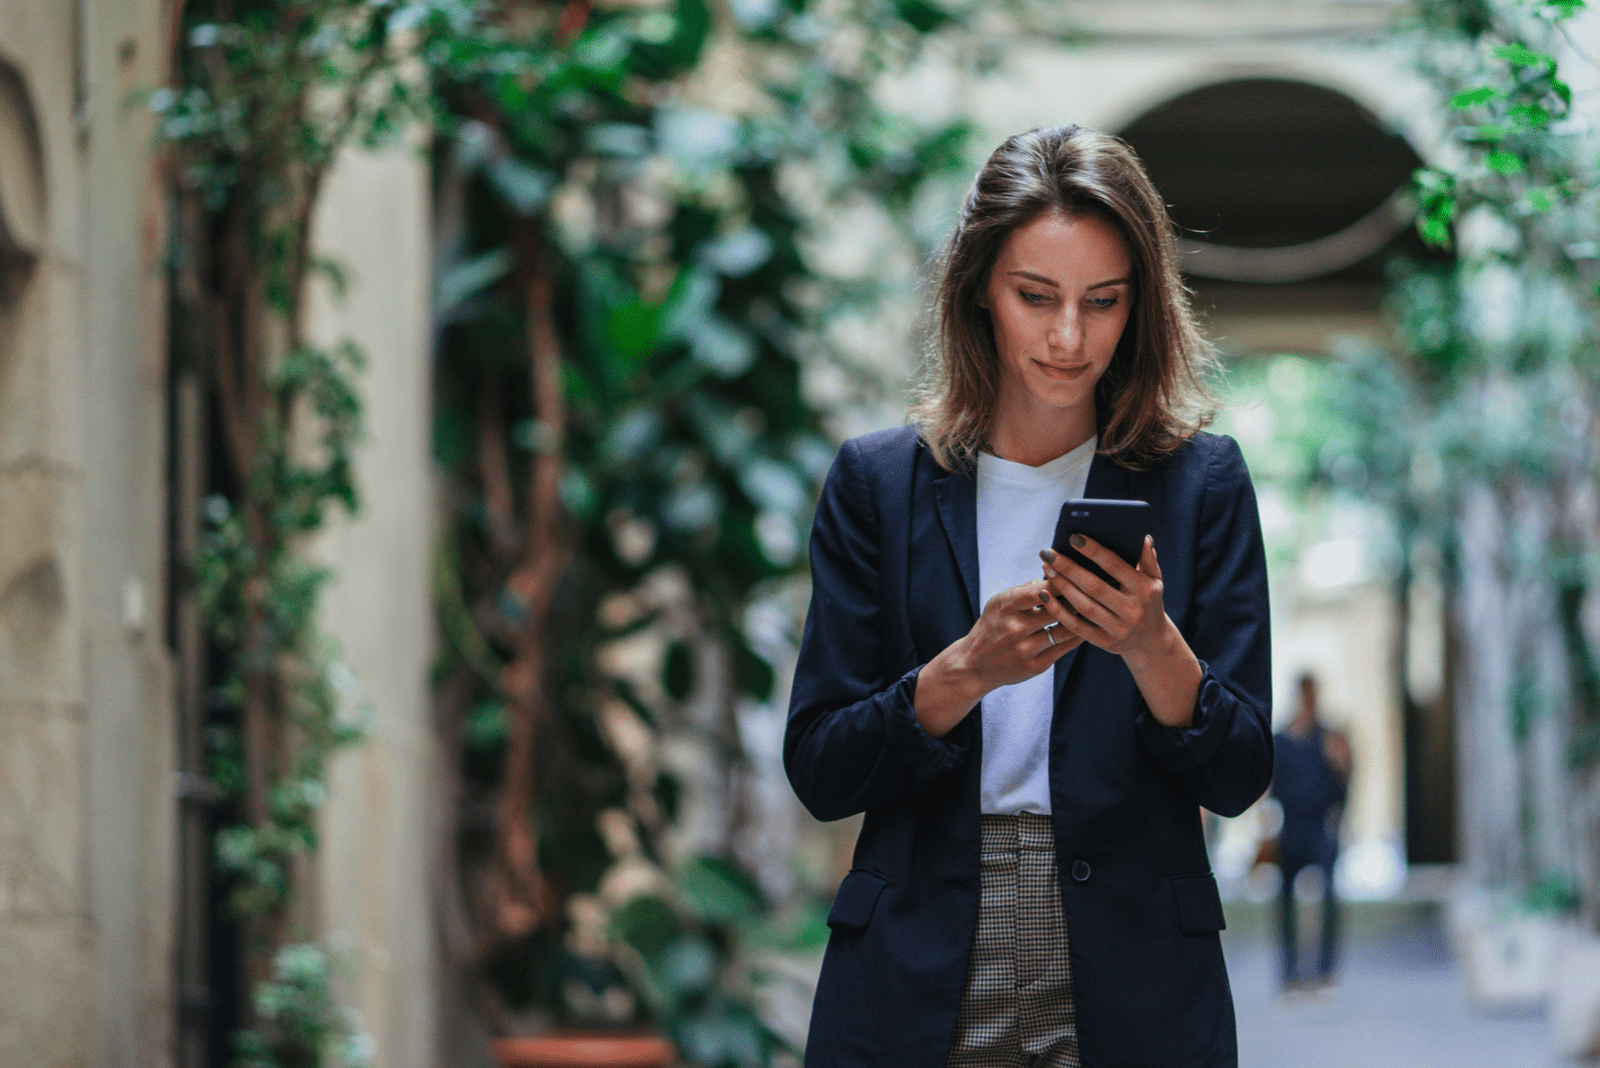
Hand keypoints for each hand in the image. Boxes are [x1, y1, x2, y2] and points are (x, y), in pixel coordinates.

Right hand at [913, 580, 1082, 736]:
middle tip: (1095, 591)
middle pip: (1056, 609)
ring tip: (1095, 609)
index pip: (1041, 590)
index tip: (1078, 575)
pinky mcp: (1035, 666)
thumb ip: (1024, 590)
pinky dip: (1078, 637)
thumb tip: (1053, 575)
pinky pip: (1064, 648)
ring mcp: (1025, 649)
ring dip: (1081, 619)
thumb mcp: (999, 603)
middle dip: (1077, 599)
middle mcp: (1015, 628)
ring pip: (1065, 630)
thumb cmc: (992, 627)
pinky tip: (1087, 628)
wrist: (975, 664)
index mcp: (1006, 607)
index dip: (1062, 582)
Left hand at [1038, 535, 1167, 657]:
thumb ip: (1147, 559)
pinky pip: (1076, 626)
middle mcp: (1133, 610)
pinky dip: (1058, 611)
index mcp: (1145, 590)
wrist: (1152, 641)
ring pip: (1084, 606)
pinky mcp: (1105, 642)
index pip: (1115, 567)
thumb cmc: (1148, 601)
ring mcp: (1119, 629)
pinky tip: (1044, 595)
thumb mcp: (1155, 580)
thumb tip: (1142, 537)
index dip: (1094, 552)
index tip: (1073, 538)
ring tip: (1046, 569)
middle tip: (1048, 553)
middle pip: (1094, 586)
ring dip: (1062, 586)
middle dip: (1068, 568)